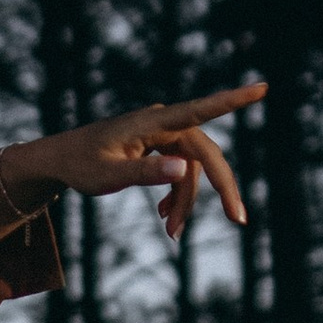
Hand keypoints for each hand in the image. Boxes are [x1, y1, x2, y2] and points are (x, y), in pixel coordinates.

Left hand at [17, 83, 265, 242]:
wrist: (60, 159)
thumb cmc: (80, 165)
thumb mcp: (107, 176)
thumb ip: (144, 172)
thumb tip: (182, 169)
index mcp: (152, 122)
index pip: (199, 110)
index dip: (231, 101)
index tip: (261, 88)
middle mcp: (163, 123)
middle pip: (205, 155)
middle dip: (220, 188)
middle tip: (237, 219)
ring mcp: (163, 134)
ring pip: (192, 170)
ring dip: (186, 201)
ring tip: (171, 234)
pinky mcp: (160, 146)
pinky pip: (181, 171)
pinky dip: (176, 195)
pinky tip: (164, 217)